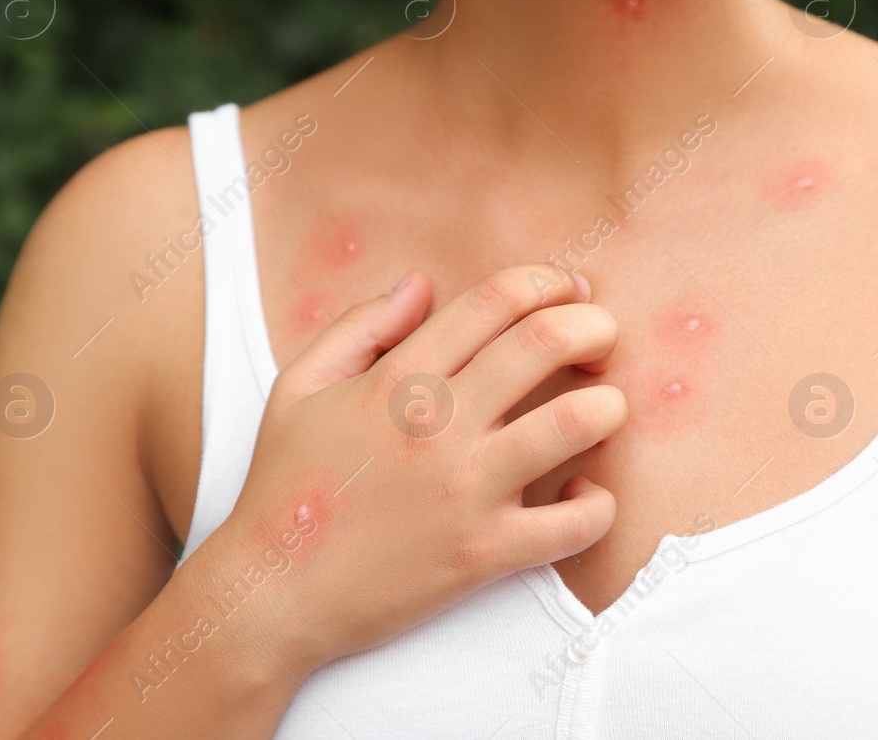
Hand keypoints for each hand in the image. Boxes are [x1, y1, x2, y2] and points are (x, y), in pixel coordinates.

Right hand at [198, 265, 624, 673]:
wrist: (269, 595)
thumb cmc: (284, 488)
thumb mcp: (299, 386)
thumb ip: (362, 326)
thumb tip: (422, 282)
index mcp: (399, 378)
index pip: (497, 300)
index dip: (548, 283)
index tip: (568, 292)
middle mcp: (438, 424)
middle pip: (546, 341)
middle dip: (594, 327)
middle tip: (602, 340)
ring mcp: (465, 489)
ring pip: (575, 422)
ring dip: (609, 406)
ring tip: (604, 410)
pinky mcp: (483, 554)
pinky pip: (573, 525)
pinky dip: (597, 506)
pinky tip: (584, 496)